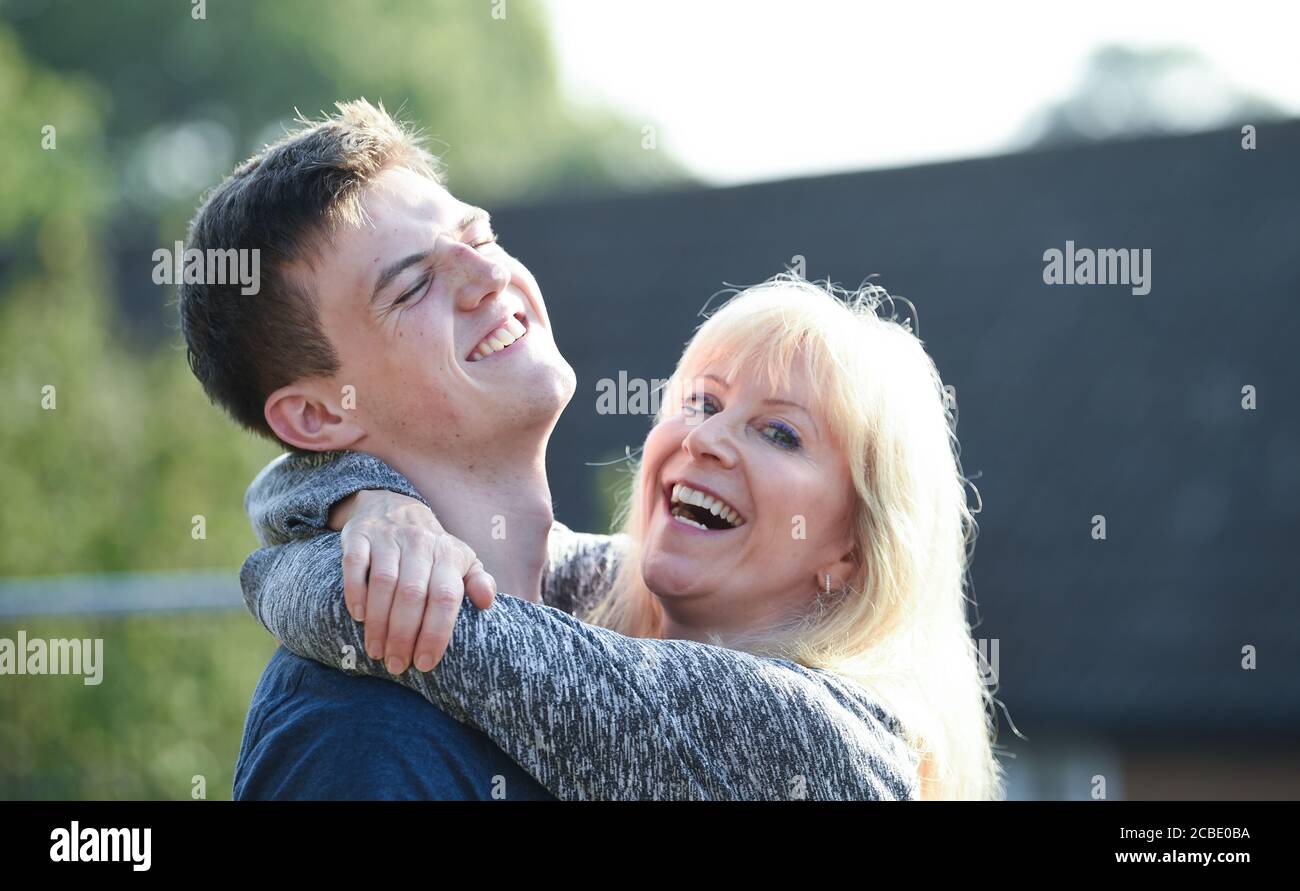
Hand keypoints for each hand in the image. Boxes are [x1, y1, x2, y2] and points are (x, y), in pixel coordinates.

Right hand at [332, 490, 495, 673]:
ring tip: (376, 651)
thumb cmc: (432, 548)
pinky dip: (355, 592)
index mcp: (448, 554)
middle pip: (412, 594)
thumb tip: (487, 603)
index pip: (445, 596)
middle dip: (403, 636)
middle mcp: (419, 543)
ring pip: (383, 583)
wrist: (394, 506)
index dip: (436, 632)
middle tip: (396, 665)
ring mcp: (388, 537)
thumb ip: (478, 582)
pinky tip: (357, 616)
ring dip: (378, 622)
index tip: (426, 663)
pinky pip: (355, 564)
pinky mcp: (359, 535)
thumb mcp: (461, 560)